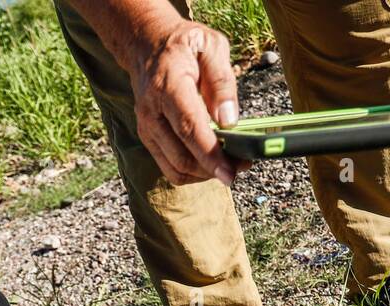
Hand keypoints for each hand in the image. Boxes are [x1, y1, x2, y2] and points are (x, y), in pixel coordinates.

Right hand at [125, 14, 242, 185]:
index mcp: (167, 86)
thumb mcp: (211, 47)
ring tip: (230, 164)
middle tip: (242, 164)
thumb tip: (228, 122)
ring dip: (204, 174)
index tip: (230, 173)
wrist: (147, 45)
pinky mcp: (148, 139)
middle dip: (214, 169)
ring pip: (176, 169)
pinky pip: (171, 168)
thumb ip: (222, 82)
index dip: (210, 155)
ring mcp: (147, 129)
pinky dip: (193, 172)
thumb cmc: (183, 45)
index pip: (189, 128)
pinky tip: (211, 162)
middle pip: (182, 157)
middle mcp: (151, 112)